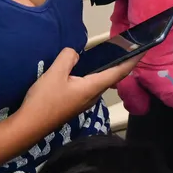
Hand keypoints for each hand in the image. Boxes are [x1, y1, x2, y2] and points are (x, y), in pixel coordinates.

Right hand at [18, 48, 138, 132]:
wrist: (29, 126)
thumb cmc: (44, 100)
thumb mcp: (55, 73)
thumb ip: (68, 57)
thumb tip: (75, 54)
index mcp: (92, 87)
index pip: (119, 72)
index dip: (132, 60)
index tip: (143, 50)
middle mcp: (93, 96)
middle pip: (111, 77)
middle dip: (119, 62)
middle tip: (123, 46)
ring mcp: (84, 102)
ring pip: (99, 82)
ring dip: (104, 69)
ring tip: (104, 53)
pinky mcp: (75, 104)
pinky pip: (89, 86)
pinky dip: (92, 75)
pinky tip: (82, 69)